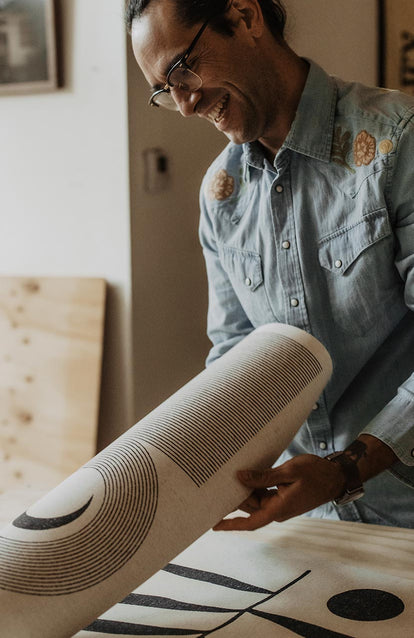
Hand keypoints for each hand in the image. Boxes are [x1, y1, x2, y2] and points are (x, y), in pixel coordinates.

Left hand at [213, 454, 345, 531]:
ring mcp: (280, 503)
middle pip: (250, 507)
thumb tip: (240, 477)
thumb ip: (264, 476)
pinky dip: (254, 485)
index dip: (232, 524)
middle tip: (214, 487)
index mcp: (279, 508)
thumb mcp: (289, 472)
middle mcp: (278, 509)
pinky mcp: (282, 496)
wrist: (334, 476)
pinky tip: (245, 475)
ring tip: (226, 478)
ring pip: (255, 499)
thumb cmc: (315, 473)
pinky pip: (263, 493)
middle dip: (234, 499)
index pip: (251, 522)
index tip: (214, 525)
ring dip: (244, 490)